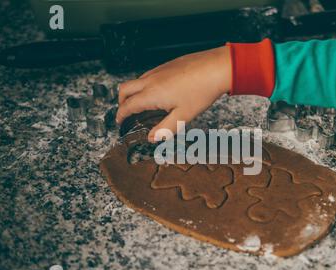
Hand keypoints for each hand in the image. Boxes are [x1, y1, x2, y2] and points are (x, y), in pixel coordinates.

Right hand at [116, 46, 231, 142]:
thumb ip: (165, 129)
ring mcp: (158, 70)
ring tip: (142, 104)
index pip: (128, 106)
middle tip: (125, 112)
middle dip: (121, 102)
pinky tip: (159, 92)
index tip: (119, 121)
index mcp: (151, 94)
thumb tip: (152, 138)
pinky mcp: (167, 65)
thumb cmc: (202, 90)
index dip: (121, 115)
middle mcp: (151, 80)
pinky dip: (145, 85)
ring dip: (133, 92)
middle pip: (125, 89)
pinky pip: (148, 75)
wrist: (216, 67)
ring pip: (136, 80)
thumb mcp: (183, 116)